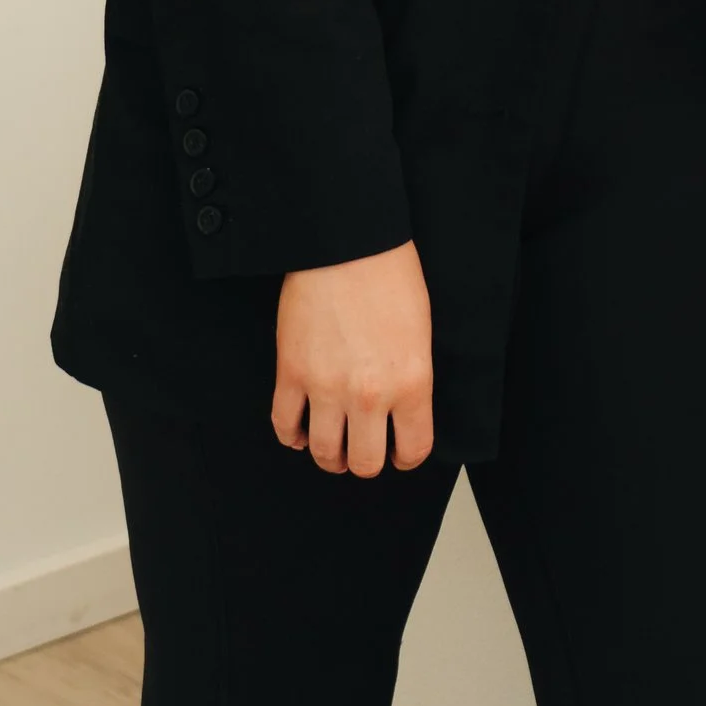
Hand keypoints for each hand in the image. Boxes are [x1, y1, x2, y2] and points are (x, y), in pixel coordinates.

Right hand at [273, 241, 435, 472]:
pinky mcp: (291, 374)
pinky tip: (300, 430)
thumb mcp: (421, 331)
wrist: (347, 243)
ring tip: (333, 444)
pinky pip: (284, 425)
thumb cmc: (390, 275)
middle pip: (365, 463)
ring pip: (323, 453)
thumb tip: (401, 409)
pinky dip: (291, 435)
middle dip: (365, 461)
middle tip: (364, 449)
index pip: (413, 448)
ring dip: (329, 455)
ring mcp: (325, 388)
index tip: (401, 452)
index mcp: (411, 382)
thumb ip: (412, 378)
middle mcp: (369, 395)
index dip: (407, 456)